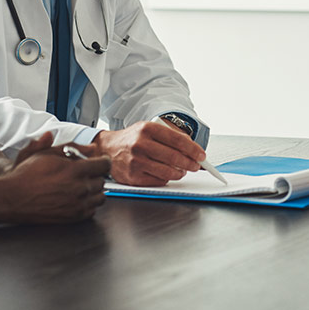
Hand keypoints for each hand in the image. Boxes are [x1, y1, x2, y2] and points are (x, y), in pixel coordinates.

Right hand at [0, 133, 109, 223]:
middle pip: (102, 180)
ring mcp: (77, 205)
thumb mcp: (47, 153)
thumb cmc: (27, 175)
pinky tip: (77, 197)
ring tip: (81, 185)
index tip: (100, 161)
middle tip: (85, 173)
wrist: (13, 198)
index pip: (104, 165)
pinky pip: (92, 210)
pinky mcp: (73, 217)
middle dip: (96, 175)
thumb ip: (71, 148)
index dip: (103, 161)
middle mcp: (79, 188)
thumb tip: (91, 147)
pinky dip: (88, 203)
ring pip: (100, 196)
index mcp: (75, 171)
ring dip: (94, 190)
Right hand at [91, 121, 205, 186]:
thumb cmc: (132, 139)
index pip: (177, 140)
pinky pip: (158, 181)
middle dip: (190, 163)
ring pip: (168, 172)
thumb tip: (193, 149)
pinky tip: (167, 174)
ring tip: (182, 171)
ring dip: (180, 173)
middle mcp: (140, 144)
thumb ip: (169, 136)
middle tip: (196, 165)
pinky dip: (167, 179)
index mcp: (147, 129)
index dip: (193, 149)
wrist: (106, 149)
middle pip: (174, 157)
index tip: (202, 155)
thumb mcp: (148, 129)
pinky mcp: (133, 176)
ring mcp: (136, 162)